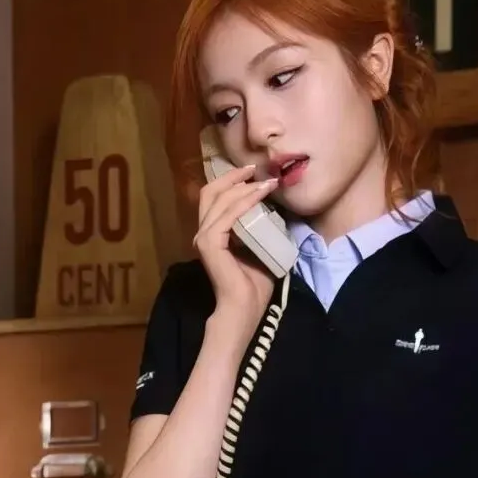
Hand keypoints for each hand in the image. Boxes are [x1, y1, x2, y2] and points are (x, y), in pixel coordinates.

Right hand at [193, 160, 277, 331]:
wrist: (244, 308)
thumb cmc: (253, 285)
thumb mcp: (259, 248)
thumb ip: (259, 229)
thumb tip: (274, 210)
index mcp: (212, 233)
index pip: (215, 198)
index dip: (231, 181)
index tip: (254, 173)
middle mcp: (203, 232)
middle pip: (211, 191)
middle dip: (233, 176)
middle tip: (256, 169)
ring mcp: (204, 237)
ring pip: (220, 199)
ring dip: (245, 187)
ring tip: (266, 183)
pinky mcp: (210, 244)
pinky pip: (227, 215)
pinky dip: (244, 202)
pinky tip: (260, 195)